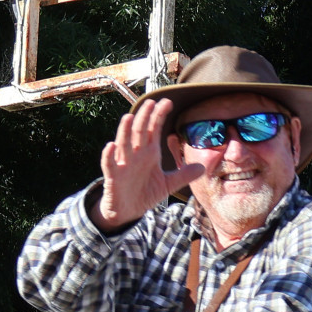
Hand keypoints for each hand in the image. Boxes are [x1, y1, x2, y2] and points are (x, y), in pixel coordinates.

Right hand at [91, 99, 204, 230]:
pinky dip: (109, 155)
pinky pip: (109, 164)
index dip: (159, 116)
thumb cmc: (145, 192)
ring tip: (128, 117)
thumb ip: (183, 175)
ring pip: (123, 144)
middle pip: (139, 132)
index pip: (154, 130)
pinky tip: (111, 146)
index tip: (167, 102)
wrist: (128, 210)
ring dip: (124, 131)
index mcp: (149, 153)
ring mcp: (123, 164)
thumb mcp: (168, 184)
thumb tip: (202, 167)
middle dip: (144, 117)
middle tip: (151, 102)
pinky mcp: (113, 176)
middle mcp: (135, 154)